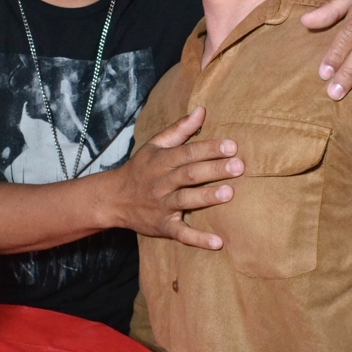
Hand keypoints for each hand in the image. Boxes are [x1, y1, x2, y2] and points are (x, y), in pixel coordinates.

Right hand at [115, 106, 242, 249]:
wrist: (113, 199)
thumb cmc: (141, 168)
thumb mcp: (155, 145)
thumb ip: (180, 129)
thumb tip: (202, 110)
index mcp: (162, 161)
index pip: (187, 153)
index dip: (208, 148)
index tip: (231, 145)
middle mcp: (162, 183)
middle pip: (190, 174)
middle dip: (214, 170)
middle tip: (239, 166)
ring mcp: (162, 206)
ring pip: (186, 200)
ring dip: (207, 197)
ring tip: (229, 193)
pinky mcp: (163, 226)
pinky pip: (181, 234)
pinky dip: (198, 239)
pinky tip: (218, 242)